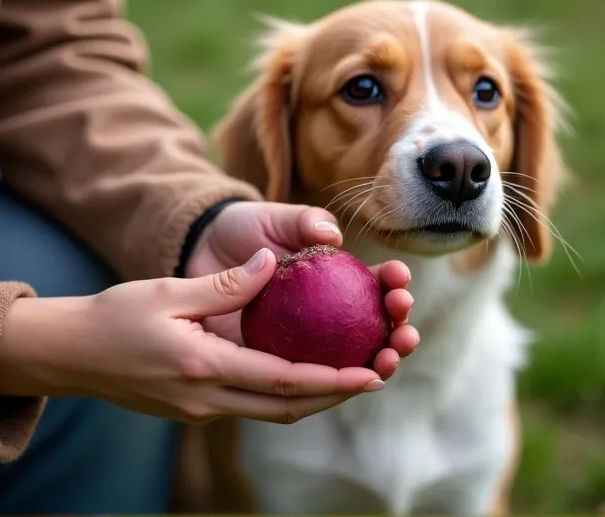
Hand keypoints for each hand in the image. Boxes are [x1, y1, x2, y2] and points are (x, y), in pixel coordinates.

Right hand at [0, 249, 388, 424]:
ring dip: (313, 397)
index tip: (371, 373)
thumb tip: (272, 263)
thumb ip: (225, 286)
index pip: (282, 380)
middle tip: (375, 375)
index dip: (332, 380)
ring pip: (271, 410)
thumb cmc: (114, 318)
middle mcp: (207, 399)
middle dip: (335, 396)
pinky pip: (251, 403)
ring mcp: (200, 409)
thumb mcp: (168, 292)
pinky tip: (300, 370)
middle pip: (286, 407)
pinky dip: (283, 392)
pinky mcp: (194, 407)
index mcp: (203, 368)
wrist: (71, 355)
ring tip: (349, 375)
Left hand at [184, 201, 418, 378]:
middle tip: (404, 334)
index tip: (399, 281)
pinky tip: (340, 385)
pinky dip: (328, 384)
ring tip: (387, 363)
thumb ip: (303, 222)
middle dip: (400, 334)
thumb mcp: (272, 218)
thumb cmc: (242, 229)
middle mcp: (330, 314)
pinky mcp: (276, 363)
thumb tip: (332, 235)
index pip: (376, 285)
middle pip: (375, 329)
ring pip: (349, 361)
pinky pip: (305, 378)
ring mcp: (307, 343)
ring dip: (376, 365)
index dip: (394, 285)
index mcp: (338, 278)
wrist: (200, 252)